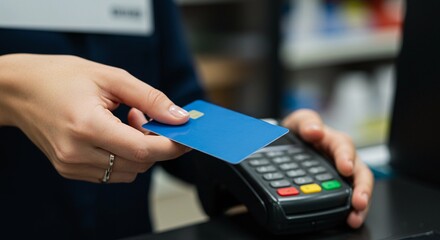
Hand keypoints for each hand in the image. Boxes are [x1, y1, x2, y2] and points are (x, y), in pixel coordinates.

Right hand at [0, 54, 189, 182]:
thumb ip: (150, 99)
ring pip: (128, 172)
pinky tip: (113, 133)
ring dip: (139, 151)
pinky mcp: (69, 170)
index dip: (170, 145)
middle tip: (147, 116)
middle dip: (155, 143)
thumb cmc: (61, 77)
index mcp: (87, 125)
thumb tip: (179, 118)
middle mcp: (77, 152)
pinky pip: (112, 173)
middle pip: (139, 163)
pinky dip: (123, 156)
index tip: (186, 137)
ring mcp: (71, 165)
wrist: (20, 90)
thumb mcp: (112, 77)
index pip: (142, 149)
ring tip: (125, 121)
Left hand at [282, 109, 373, 228]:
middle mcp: (342, 159)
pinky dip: (350, 210)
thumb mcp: (298, 122)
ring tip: (355, 217)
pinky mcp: (336, 188)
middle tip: (359, 201)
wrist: (285, 146)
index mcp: (333, 141)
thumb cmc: (297, 133)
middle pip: (360, 172)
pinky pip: (347, 199)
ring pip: (358, 189)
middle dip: (362, 188)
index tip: (346, 168)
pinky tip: (348, 220)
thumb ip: (306, 122)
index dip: (346, 157)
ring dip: (360, 204)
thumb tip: (315, 130)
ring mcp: (341, 176)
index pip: (344, 146)